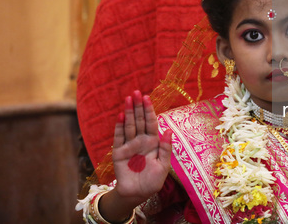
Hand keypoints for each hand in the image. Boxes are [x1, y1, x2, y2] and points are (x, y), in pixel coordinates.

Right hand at [112, 90, 171, 205]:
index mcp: (153, 142)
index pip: (151, 122)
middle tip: (136, 92)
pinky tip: (120, 116)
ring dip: (129, 112)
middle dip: (138, 106)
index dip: (149, 110)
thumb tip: (168, 130)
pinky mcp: (118, 152)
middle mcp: (141, 141)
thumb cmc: (152, 180)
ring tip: (128, 99)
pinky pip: (119, 137)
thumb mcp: (163, 165)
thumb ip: (166, 148)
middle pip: (139, 120)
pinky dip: (119, 126)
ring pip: (129, 125)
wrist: (137, 194)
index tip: (147, 97)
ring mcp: (129, 145)